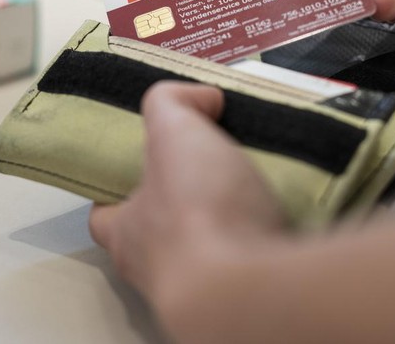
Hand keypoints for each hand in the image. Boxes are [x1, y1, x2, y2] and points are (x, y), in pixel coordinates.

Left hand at [89, 82, 285, 307]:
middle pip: (162, 233)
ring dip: (230, 222)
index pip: (105, 214)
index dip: (119, 187)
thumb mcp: (173, 131)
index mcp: (128, 234)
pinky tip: (289, 213)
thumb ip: (172, 101)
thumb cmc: (196, 212)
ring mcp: (204, 290)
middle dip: (186, 203)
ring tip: (260, 186)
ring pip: (211, 251)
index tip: (144, 162)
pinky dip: (268, 238)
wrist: (249, 287)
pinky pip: (254, 260)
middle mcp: (158, 270)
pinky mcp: (249, 298)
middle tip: (215, 170)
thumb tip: (201, 97)